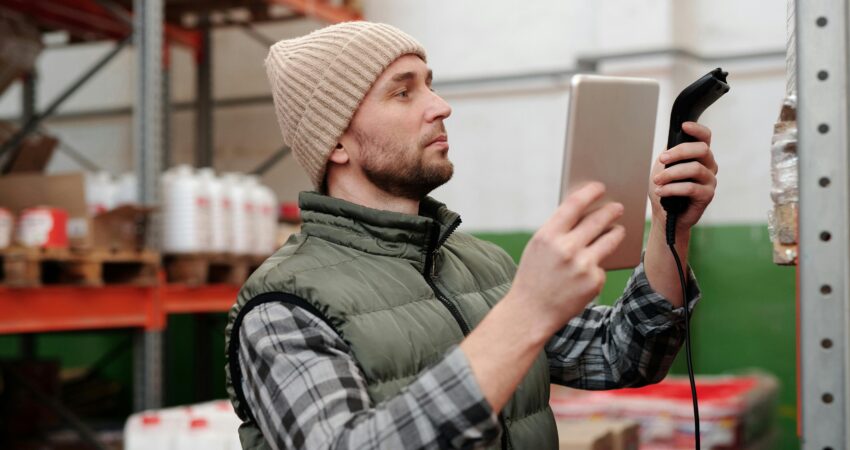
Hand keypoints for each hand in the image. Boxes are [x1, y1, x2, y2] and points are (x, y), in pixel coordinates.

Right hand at [508, 182, 624, 332]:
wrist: (530, 312)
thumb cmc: (534, 276)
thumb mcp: (538, 248)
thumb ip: (558, 230)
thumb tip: (586, 212)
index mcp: (547, 236)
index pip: (574, 204)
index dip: (590, 192)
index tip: (599, 187)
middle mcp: (566, 248)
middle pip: (597, 220)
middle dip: (610, 211)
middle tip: (618, 207)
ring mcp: (582, 266)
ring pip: (610, 240)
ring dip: (617, 232)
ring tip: (619, 229)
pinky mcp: (594, 281)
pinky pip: (602, 266)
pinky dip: (598, 266)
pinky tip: (589, 270)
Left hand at [649, 122, 717, 231]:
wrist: (665, 214)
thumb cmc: (665, 189)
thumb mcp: (664, 167)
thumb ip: (669, 153)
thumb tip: (670, 144)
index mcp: (699, 156)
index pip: (705, 137)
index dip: (697, 129)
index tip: (684, 126)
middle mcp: (709, 165)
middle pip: (701, 149)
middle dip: (678, 152)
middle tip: (662, 160)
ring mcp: (710, 180)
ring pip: (695, 169)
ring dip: (671, 174)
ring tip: (657, 181)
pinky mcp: (707, 195)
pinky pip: (691, 187)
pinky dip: (673, 188)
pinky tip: (661, 192)